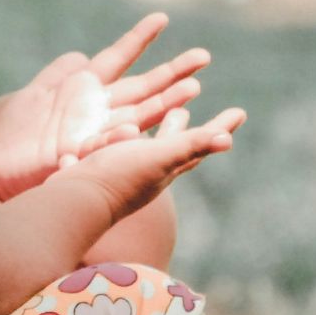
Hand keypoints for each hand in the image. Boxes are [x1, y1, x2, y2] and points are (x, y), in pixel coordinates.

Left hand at [0, 13, 210, 200]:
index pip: (118, 57)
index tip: (161, 17)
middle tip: (203, 57)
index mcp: (85, 91)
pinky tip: (136, 129)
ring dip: (164, 104)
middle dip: (172, 74)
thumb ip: (58, 75)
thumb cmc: (13, 137)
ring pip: (138, 116)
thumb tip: (81, 56)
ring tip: (192, 90)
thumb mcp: (34, 96)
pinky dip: (121, 137)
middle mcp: (98, 112)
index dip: (138, 38)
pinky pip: (105, 144)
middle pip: (142, 88)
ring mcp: (94, 133)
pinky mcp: (82, 155)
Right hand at [53, 106, 245, 222]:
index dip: (221, 128)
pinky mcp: (104, 171)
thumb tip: (227, 140)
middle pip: (177, 146)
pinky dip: (128, 138)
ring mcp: (128, 172)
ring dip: (162, 130)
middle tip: (195, 115)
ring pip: (151, 146)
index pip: (201, 144)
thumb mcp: (158, 157)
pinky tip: (121, 134)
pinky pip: (122, 150)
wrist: (74, 202)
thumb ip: (188, 145)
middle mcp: (151, 171)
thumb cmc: (118, 179)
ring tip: (168, 114)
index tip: (241, 112)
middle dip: (188, 130)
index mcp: (169, 166)